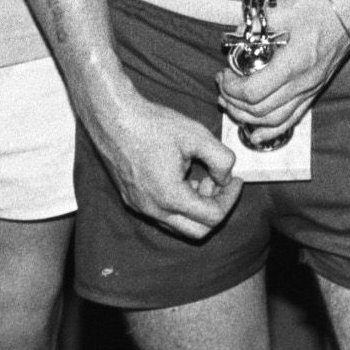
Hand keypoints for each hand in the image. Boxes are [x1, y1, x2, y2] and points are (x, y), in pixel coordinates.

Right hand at [92, 92, 239, 240]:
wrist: (113, 118)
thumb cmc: (151, 124)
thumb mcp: (198, 136)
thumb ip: (222, 160)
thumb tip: (226, 178)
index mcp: (170, 197)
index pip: (213, 217)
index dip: (231, 199)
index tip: (236, 180)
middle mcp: (152, 209)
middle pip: (197, 231)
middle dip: (215, 208)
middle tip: (220, 184)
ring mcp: (139, 207)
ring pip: (179, 224)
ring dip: (196, 208)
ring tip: (201, 178)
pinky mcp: (132, 200)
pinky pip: (162, 215)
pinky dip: (179, 204)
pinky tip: (182, 178)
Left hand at [218, 0, 349, 136]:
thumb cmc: (320, 2)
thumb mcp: (281, 9)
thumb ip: (254, 28)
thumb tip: (235, 41)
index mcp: (294, 62)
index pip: (253, 92)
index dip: (231, 88)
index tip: (224, 74)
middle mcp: (304, 81)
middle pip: (260, 110)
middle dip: (234, 102)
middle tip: (223, 87)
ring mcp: (312, 87)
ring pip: (274, 120)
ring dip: (248, 117)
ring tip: (233, 104)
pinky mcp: (316, 88)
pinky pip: (293, 118)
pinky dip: (272, 129)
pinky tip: (257, 132)